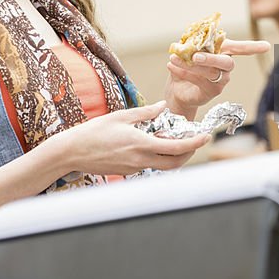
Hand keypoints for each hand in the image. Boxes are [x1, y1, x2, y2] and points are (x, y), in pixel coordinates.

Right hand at [51, 101, 209, 174]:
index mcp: (141, 144)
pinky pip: (149, 165)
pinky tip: (153, 143)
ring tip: (175, 139)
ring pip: (163, 166)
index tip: (205, 136)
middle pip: (175, 163)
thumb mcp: (121, 116)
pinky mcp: (128, 171)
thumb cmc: (94, 132)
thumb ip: (145, 113)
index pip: (176, 147)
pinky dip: (158, 156)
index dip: (194, 142)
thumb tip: (163, 106)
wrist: (72, 152)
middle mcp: (141, 160)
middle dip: (189, 153)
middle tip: (194, 140)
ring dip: (174, 155)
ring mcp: (134, 168)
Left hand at [164, 39, 269, 117]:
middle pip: (227, 62)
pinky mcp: (212, 92)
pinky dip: (184, 72)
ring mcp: (221, 80)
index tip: (267, 46)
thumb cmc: (184, 65)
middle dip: (212, 58)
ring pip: (211, 72)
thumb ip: (191, 43)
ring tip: (174, 58)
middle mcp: (226, 66)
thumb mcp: (186, 50)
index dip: (253, 47)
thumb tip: (189, 39)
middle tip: (196, 56)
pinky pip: (199, 81)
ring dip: (191, 66)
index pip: (241, 48)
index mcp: (223, 51)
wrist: (177, 88)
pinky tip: (172, 66)